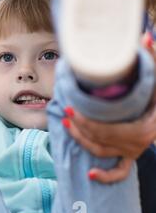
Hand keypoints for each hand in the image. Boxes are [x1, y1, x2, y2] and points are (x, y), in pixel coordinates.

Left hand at [62, 32, 155, 182]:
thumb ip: (152, 58)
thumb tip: (145, 35)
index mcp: (142, 129)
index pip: (106, 129)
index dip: (85, 121)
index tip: (69, 109)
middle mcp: (138, 144)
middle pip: (100, 140)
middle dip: (79, 127)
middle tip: (65, 113)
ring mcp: (134, 151)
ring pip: (102, 152)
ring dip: (82, 141)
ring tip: (67, 126)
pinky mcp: (132, 156)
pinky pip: (120, 172)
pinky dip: (107, 177)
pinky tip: (91, 175)